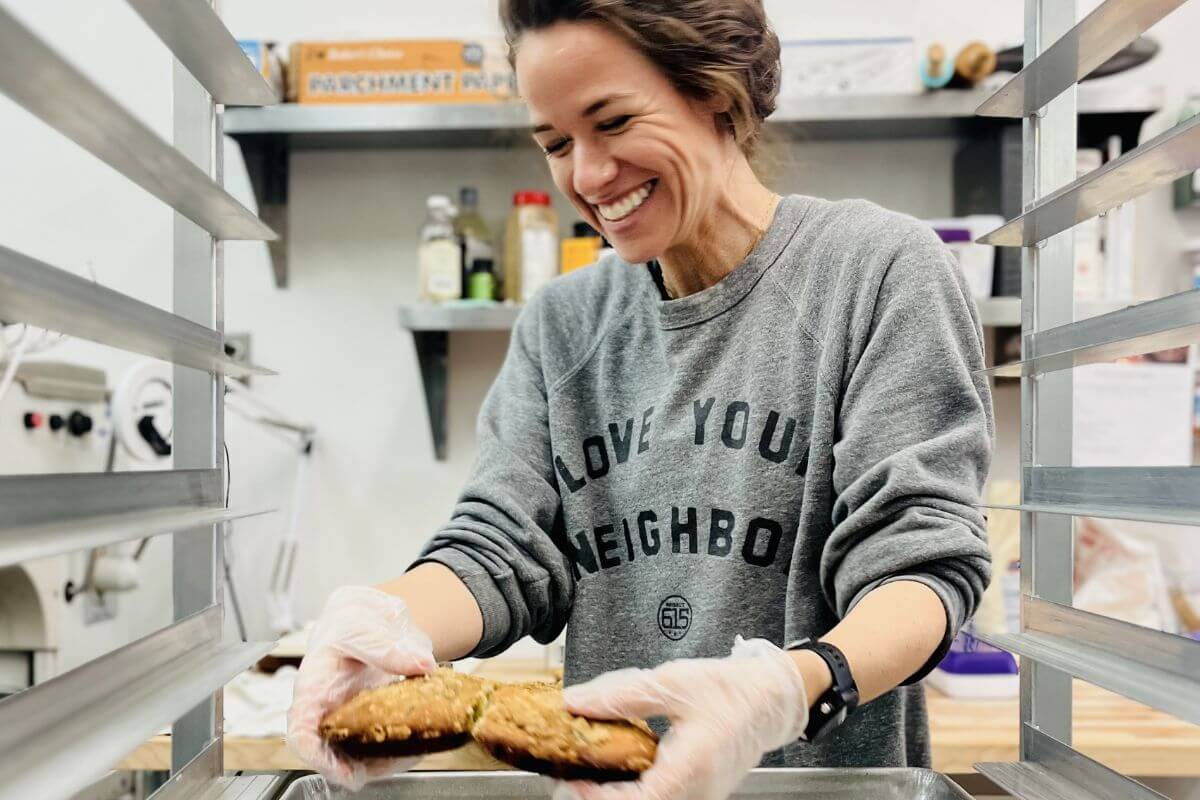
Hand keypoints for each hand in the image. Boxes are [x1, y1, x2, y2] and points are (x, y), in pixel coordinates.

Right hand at [286, 586, 436, 789]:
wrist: (370, 618)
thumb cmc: (350, 623)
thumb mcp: (361, 625)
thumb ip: (387, 646)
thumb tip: (422, 664)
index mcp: (313, 690)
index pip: (303, 734)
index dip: (320, 759)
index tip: (346, 772)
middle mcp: (330, 713)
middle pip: (337, 755)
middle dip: (365, 766)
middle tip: (396, 759)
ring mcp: (353, 720)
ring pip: (365, 755)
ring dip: (390, 758)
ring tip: (416, 748)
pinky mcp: (376, 722)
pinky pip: (386, 743)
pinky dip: (405, 745)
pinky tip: (424, 737)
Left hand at [553, 638, 808, 799]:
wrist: (773, 697)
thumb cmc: (732, 690)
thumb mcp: (672, 682)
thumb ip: (621, 694)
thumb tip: (578, 701)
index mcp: (690, 767)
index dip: (597, 798)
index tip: (572, 780)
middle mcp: (696, 791)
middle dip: (601, 797)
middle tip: (572, 775)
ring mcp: (701, 795)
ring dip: (618, 795)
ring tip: (590, 772)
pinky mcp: (701, 791)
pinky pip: (663, 799)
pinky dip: (637, 790)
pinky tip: (621, 770)